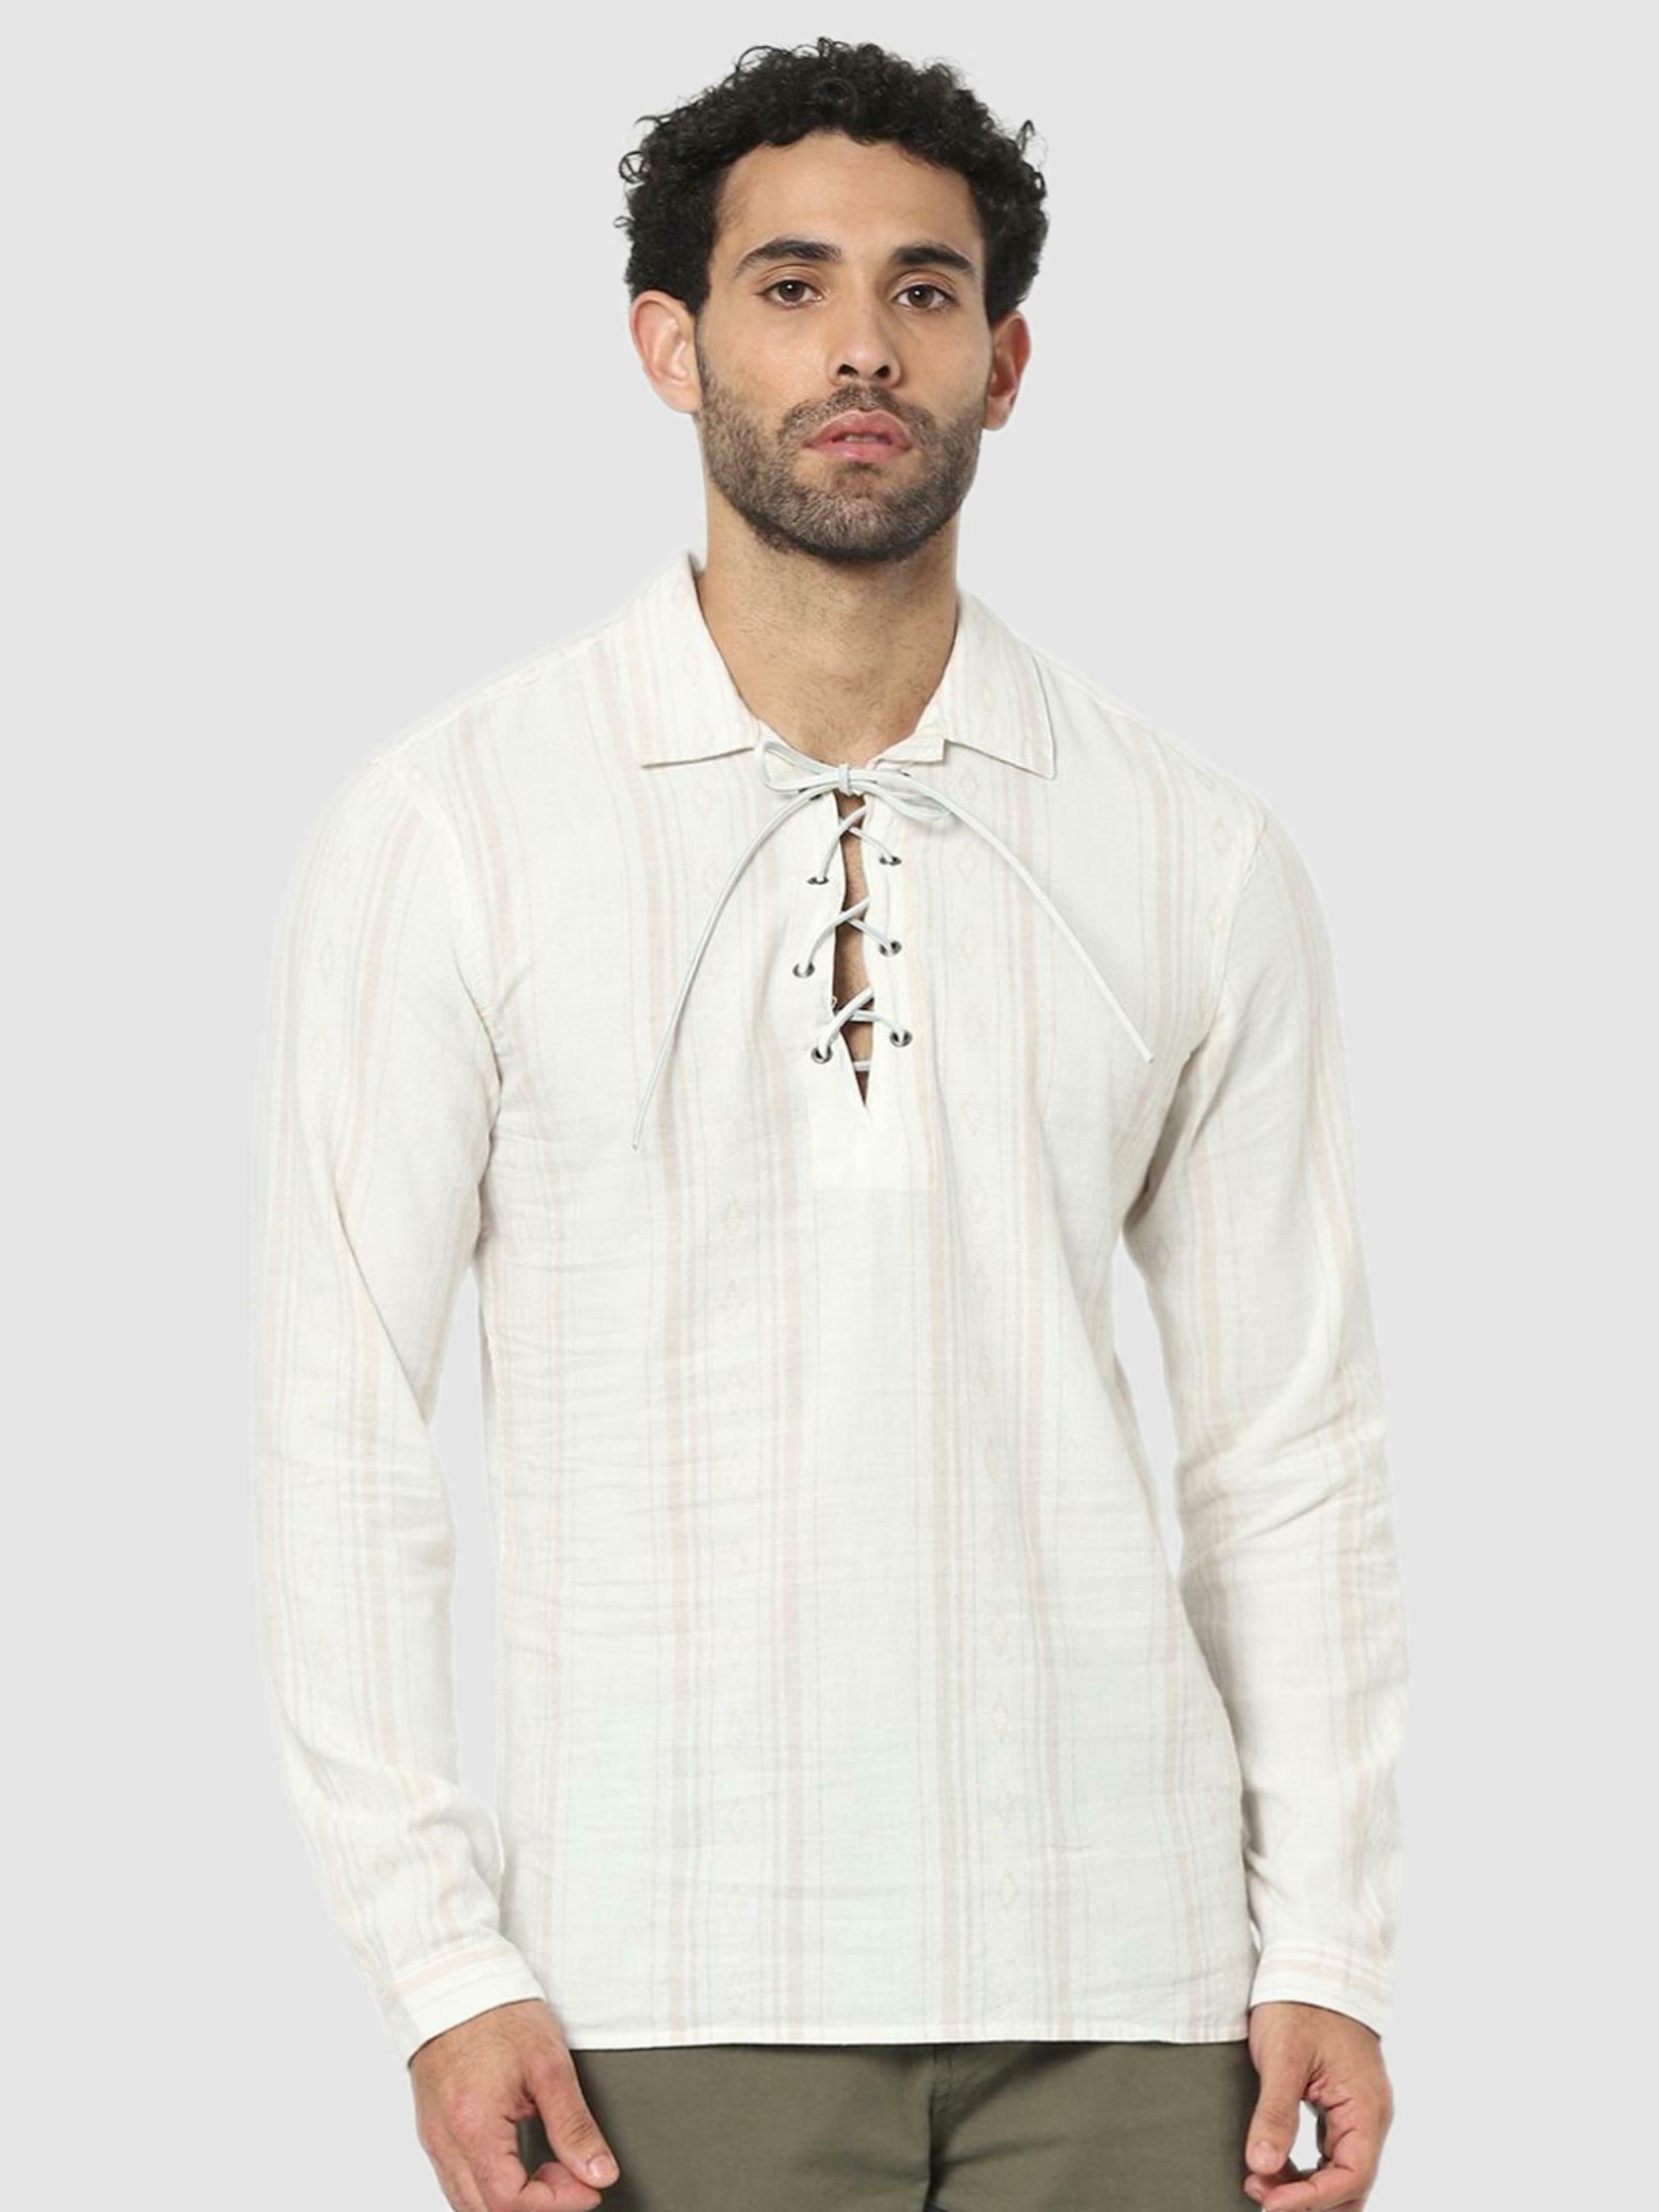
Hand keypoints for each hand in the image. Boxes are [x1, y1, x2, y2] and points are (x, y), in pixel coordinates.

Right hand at [408, 1998, 621, 2209]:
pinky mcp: (433, 2131)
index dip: (556, 2203)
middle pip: (486, 2211)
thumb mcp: (549, 2065)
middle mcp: (445, 2141)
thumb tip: (599, 2172)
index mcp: (473, 2125)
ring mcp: (434, 2138)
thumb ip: (574, 2126)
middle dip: (537, 2206)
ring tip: (549, 2170)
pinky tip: (518, 2166)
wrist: (455, 1981)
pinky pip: (457, 2182)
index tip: (589, 2188)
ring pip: (468, 2203)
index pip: (510, 2200)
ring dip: (512, 2201)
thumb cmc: (498, 2012)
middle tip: (572, 2178)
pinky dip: (490, 2187)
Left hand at [1242, 2000, 1394, 2208]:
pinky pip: (1330, 2153)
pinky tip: (1272, 2164)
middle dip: (1308, 2199)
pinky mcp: (1340, 2106)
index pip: (1351, 2177)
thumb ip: (1276, 2113)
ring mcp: (1357, 2112)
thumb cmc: (1300, 2002)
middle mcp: (1369, 2117)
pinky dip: (1305, 2168)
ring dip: (1304, 2186)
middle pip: (1350, 2185)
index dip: (1312, 2199)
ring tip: (1258, 2180)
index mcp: (1366, 2107)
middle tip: (1260, 2193)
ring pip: (1340, 2173)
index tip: (1270, 2203)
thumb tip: (1264, 2166)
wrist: (1312, 1963)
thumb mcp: (1282, 2055)